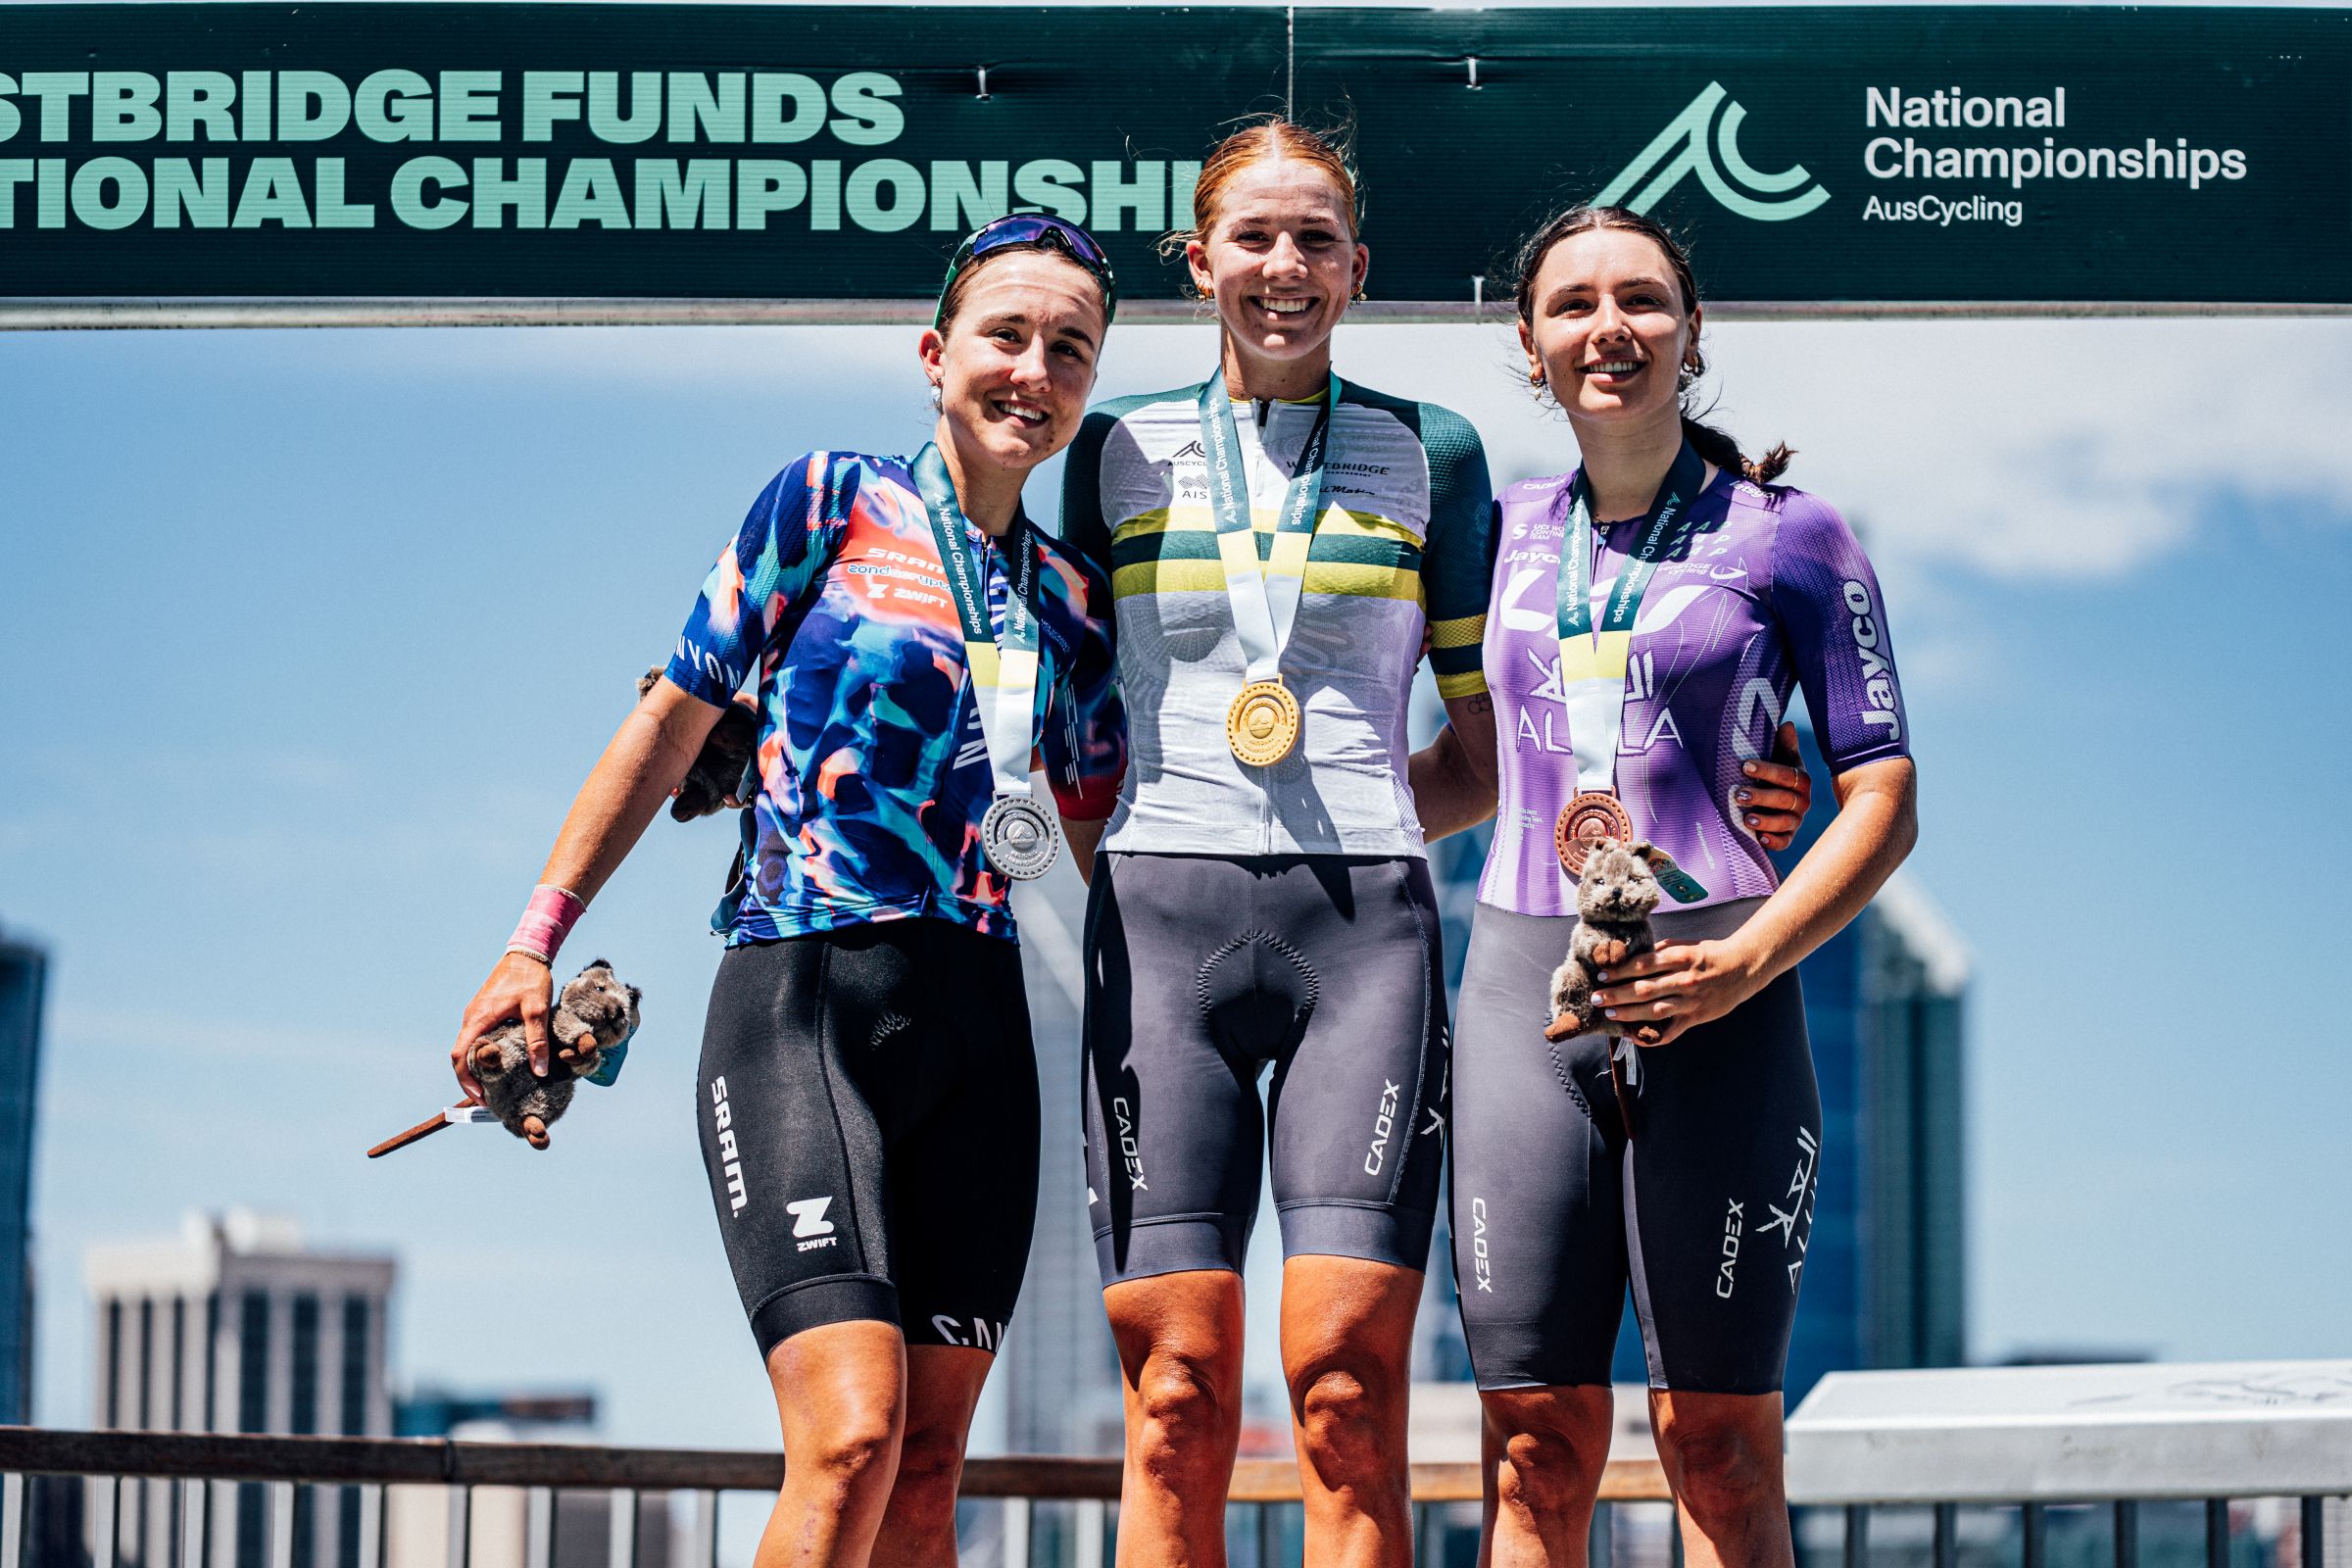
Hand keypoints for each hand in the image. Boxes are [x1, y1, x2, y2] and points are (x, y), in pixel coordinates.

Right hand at [451, 953, 555, 1100]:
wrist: (527, 953)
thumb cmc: (531, 979)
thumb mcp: (537, 1010)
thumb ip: (537, 1041)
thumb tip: (539, 1071)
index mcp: (479, 1019)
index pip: (459, 1056)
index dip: (465, 1080)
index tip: (480, 1096)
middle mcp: (471, 1018)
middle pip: (460, 1055)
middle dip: (470, 1079)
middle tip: (489, 1098)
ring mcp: (476, 1014)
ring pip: (468, 1046)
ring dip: (476, 1067)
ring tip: (495, 1085)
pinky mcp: (484, 1011)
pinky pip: (477, 1037)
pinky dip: (483, 1053)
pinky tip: (500, 1062)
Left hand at [1590, 937, 1765, 1047]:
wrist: (1742, 968)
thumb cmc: (1708, 954)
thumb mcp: (1685, 945)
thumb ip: (1659, 952)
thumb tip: (1630, 958)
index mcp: (1680, 958)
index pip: (1643, 965)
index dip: (1620, 971)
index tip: (1602, 975)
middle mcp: (1684, 980)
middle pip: (1644, 989)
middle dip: (1616, 994)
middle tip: (1596, 997)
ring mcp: (1690, 1001)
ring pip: (1654, 1011)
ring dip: (1628, 1014)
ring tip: (1609, 1014)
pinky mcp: (1695, 1017)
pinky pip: (1670, 1032)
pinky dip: (1651, 1037)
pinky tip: (1633, 1036)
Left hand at [1736, 721, 1812, 851]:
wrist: (1774, 801)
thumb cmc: (1774, 774)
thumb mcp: (1779, 758)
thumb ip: (1784, 745)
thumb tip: (1787, 724)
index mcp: (1800, 779)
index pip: (1787, 774)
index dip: (1767, 770)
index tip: (1745, 766)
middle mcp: (1802, 800)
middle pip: (1784, 799)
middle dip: (1761, 797)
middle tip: (1738, 795)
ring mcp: (1795, 820)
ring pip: (1785, 822)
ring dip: (1766, 821)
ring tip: (1746, 820)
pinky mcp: (1788, 836)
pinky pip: (1785, 842)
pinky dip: (1774, 842)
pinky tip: (1759, 839)